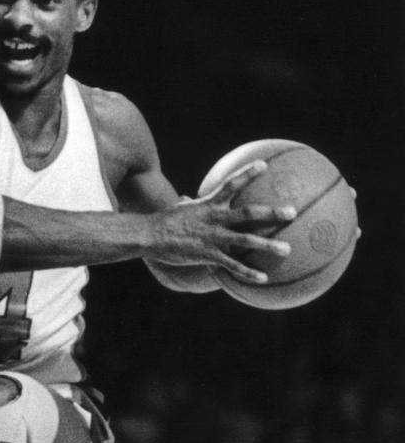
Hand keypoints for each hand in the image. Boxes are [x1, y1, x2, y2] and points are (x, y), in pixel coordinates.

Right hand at [150, 160, 296, 284]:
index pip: (231, 184)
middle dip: (272, 213)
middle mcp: (214, 219)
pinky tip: (263, 278)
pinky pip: (232, 265)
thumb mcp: (179, 208)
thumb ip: (189, 204)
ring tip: (287, 249)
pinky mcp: (208, 255)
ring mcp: (212, 237)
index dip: (248, 173)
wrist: (150, 236)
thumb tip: (185, 198)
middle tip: (292, 212)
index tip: (264, 164)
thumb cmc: (165, 221)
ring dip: (268, 245)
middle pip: (248, 214)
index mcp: (209, 204)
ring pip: (245, 241)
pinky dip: (248, 272)